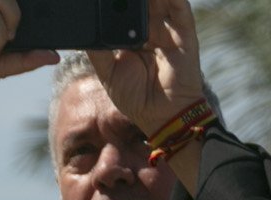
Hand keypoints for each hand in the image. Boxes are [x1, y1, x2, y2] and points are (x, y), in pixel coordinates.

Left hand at [89, 0, 205, 135]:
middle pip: (140, 2)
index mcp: (132, 36)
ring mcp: (167, 30)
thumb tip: (86, 29)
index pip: (122, 10)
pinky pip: (180, 9)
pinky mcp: (184, 35)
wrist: (162, 117)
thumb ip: (97, 50)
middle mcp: (151, 30)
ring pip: (158, 0)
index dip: (113, 2)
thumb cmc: (136, 98)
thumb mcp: (107, 72)